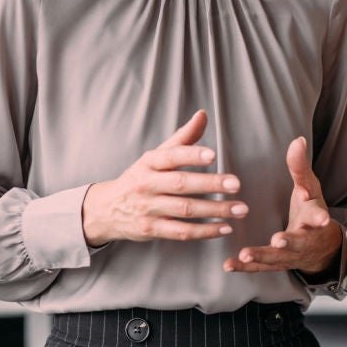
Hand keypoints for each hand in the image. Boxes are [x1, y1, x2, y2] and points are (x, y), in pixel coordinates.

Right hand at [81, 111, 245, 246]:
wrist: (107, 209)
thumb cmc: (139, 179)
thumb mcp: (154, 157)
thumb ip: (182, 138)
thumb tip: (203, 115)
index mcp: (148, 163)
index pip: (170, 156)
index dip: (191, 155)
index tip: (213, 155)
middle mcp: (146, 185)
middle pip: (181, 184)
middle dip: (210, 184)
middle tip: (236, 184)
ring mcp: (148, 209)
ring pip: (184, 210)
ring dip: (215, 210)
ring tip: (240, 208)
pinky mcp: (151, 230)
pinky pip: (181, 232)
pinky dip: (204, 232)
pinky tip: (224, 227)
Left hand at [223, 136, 341, 275]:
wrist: (321, 247)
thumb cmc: (311, 210)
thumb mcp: (310, 187)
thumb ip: (300, 167)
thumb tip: (298, 140)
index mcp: (314, 218)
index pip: (318, 216)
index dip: (319, 217)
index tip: (321, 218)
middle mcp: (305, 240)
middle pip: (299, 242)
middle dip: (289, 241)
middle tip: (279, 241)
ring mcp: (291, 255)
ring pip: (277, 258)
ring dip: (262, 256)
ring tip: (245, 254)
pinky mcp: (276, 264)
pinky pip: (260, 268)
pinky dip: (245, 267)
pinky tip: (229, 264)